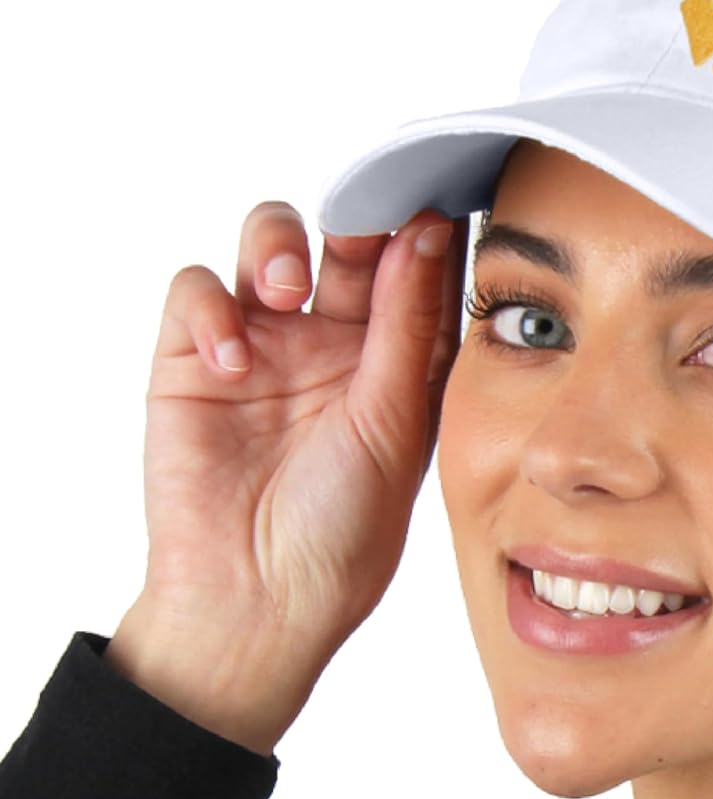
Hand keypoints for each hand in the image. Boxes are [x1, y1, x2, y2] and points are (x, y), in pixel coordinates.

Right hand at [135, 198, 468, 658]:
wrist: (259, 600)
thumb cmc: (342, 532)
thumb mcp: (393, 422)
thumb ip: (406, 324)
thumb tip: (427, 229)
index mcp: (395, 364)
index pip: (413, 275)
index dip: (423, 233)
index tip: (434, 198)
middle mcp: (332, 347)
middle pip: (345, 244)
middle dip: (353, 221)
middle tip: (360, 223)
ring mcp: (263, 349)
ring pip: (269, 243)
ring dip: (279, 243)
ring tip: (289, 285)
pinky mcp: (193, 360)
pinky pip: (197, 289)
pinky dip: (212, 306)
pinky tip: (232, 358)